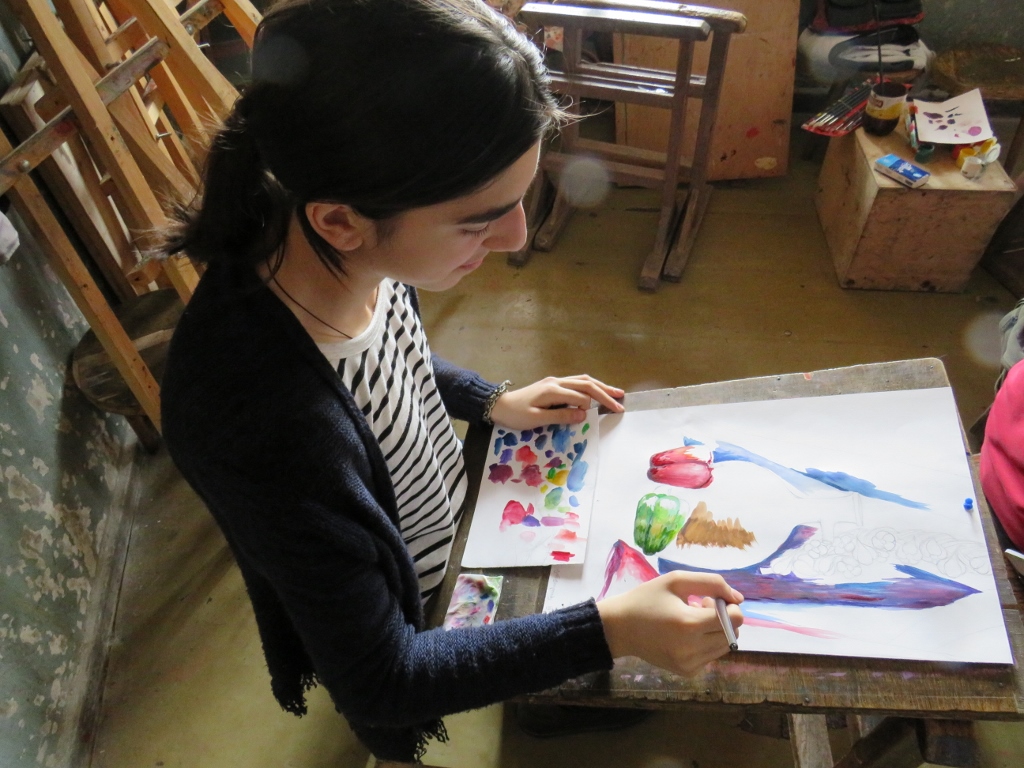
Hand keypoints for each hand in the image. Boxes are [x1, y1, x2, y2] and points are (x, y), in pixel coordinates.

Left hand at [488, 374, 623, 429]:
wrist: (498, 405)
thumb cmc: (516, 414)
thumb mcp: (537, 419)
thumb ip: (561, 416)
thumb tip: (584, 415)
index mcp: (553, 390)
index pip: (581, 395)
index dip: (594, 405)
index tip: (606, 414)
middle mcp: (556, 382)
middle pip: (586, 383)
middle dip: (605, 392)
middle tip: (621, 401)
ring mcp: (555, 381)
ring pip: (583, 380)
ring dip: (600, 386)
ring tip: (616, 393)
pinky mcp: (553, 384)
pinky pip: (576, 382)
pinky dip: (590, 387)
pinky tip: (597, 391)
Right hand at [596, 572, 743, 675]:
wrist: (620, 628)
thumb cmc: (646, 599)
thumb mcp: (676, 580)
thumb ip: (711, 583)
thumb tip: (739, 599)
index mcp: (689, 624)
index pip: (735, 619)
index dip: (728, 605)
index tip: (707, 599)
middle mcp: (692, 648)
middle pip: (734, 633)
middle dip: (723, 618)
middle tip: (698, 607)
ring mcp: (690, 664)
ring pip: (725, 646)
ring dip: (716, 631)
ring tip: (692, 621)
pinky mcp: (687, 672)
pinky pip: (711, 656)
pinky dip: (706, 643)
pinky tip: (686, 635)